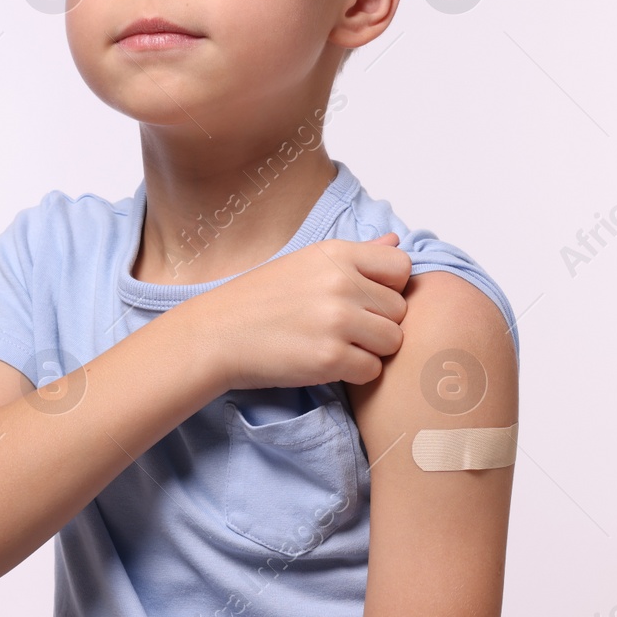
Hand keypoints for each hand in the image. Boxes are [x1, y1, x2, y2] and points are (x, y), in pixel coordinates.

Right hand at [173, 232, 412, 392]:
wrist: (215, 334)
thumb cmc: (258, 299)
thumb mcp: (306, 262)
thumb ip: (358, 255)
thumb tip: (395, 243)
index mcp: (337, 254)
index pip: (401, 268)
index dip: (390, 288)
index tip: (367, 299)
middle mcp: (341, 283)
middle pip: (400, 310)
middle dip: (379, 323)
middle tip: (344, 328)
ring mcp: (337, 321)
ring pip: (392, 342)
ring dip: (371, 349)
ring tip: (338, 345)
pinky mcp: (329, 358)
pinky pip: (372, 370)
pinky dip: (355, 373)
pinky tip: (327, 363)